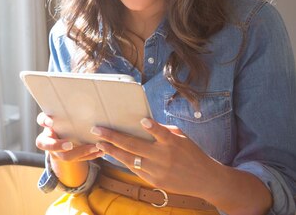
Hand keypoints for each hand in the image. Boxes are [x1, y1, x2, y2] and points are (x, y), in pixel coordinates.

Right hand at [35, 112, 102, 161]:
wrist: (66, 134)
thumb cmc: (65, 119)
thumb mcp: (62, 113)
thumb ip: (65, 108)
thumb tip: (77, 95)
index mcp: (46, 124)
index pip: (41, 122)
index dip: (45, 122)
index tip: (51, 122)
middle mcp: (48, 141)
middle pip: (50, 146)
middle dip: (59, 146)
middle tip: (70, 145)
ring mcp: (57, 152)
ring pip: (66, 156)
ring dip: (81, 152)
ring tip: (95, 147)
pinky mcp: (69, 157)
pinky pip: (79, 159)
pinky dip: (90, 155)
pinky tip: (100, 152)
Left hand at [90, 118, 220, 196]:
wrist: (205, 180)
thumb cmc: (192, 153)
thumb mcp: (182, 138)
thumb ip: (164, 131)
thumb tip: (144, 122)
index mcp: (173, 143)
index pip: (162, 133)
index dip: (153, 127)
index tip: (142, 121)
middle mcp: (164, 157)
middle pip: (135, 146)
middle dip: (113, 137)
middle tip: (97, 130)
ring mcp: (158, 171)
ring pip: (130, 160)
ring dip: (112, 151)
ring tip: (100, 144)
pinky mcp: (155, 181)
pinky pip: (135, 169)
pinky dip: (124, 161)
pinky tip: (113, 154)